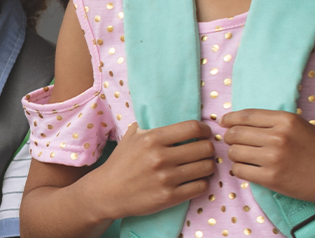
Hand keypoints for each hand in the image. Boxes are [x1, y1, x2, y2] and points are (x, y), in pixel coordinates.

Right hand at [80, 121, 216, 219]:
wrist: (107, 192)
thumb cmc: (121, 163)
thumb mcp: (131, 137)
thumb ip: (151, 126)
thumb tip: (173, 116)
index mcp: (152, 139)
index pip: (193, 128)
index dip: (205, 131)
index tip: (204, 135)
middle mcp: (160, 157)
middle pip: (205, 148)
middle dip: (207, 149)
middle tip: (202, 152)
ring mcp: (166, 178)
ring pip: (207, 168)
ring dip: (206, 167)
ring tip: (199, 167)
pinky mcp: (169, 197)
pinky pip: (201, 187)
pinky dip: (201, 183)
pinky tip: (194, 181)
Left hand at [220, 109, 314, 205]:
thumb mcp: (301, 126)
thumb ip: (273, 123)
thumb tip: (239, 122)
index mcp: (285, 119)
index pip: (244, 115)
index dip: (230, 119)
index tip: (224, 123)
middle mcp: (277, 136)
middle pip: (235, 134)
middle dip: (231, 138)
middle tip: (235, 143)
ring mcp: (273, 158)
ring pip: (234, 152)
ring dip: (236, 156)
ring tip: (245, 158)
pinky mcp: (271, 178)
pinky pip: (240, 171)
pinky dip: (240, 170)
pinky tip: (249, 170)